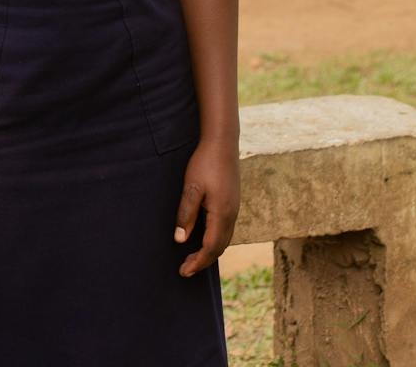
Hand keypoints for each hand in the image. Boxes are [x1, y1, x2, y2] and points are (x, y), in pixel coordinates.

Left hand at [174, 137, 239, 276]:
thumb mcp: (191, 188)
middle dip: (203, 261)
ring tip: (193, 258)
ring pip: (224, 239)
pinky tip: (203, 237)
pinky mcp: (232, 202)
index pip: (211, 248)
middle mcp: (232, 215)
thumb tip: (180, 240)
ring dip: (209, 251)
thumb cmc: (205, 163)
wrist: (223, 143)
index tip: (183, 272)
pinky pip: (226, 230)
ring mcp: (234, 209)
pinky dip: (215, 240)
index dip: (197, 262)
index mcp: (222, 214)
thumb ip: (186, 214)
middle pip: (219, 248)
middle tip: (185, 269)